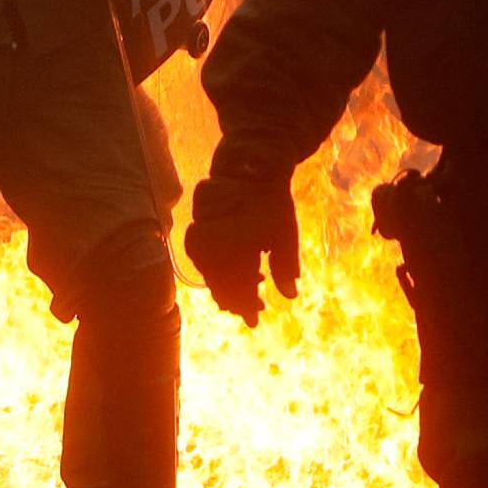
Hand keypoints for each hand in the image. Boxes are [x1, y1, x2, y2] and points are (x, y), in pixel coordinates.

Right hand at [185, 158, 299, 327]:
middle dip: (235, 300)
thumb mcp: (285, 233)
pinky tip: (230, 274)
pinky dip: (214, 269)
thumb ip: (285, 265)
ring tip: (243, 295)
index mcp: (242, 239)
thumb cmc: (272, 201)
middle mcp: (219, 236)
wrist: (248, 167)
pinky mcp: (198, 225)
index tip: (253, 321)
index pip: (238, 282)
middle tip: (251, 312)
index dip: (245, 305)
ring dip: (224, 285)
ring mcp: (205, 230)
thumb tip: (290, 295)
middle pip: (220, 280)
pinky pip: (201, 255)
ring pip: (208, 269)